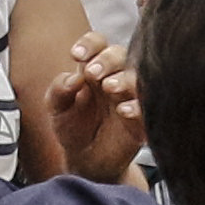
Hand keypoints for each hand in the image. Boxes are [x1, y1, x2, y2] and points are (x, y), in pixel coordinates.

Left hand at [37, 33, 141, 184]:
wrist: (86, 161)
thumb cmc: (72, 128)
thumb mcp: (57, 109)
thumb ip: (59, 90)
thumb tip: (73, 78)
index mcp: (94, 68)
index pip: (98, 44)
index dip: (90, 44)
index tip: (76, 55)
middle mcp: (115, 77)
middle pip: (120, 54)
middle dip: (107, 59)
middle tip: (92, 73)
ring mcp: (131, 97)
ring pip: (138, 77)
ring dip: (125, 78)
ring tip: (109, 87)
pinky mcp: (142, 119)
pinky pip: (147, 107)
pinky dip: (138, 106)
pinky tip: (123, 110)